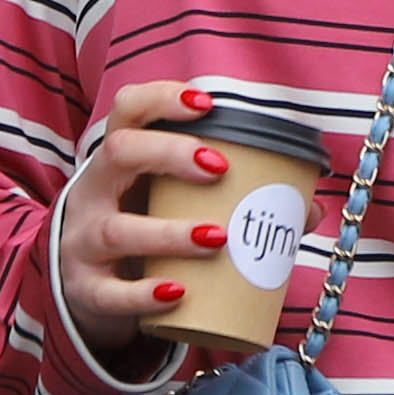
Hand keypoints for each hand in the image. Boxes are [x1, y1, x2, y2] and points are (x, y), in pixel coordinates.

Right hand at [58, 79, 243, 359]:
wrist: (87, 292)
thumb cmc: (141, 232)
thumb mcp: (171, 207)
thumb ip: (233, 202)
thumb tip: (309, 209)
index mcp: (118, 161)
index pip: (128, 110)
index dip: (162, 99)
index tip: (207, 106)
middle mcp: (94, 192)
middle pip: (118, 153)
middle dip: (169, 153)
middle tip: (219, 168)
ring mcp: (84, 242)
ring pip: (117, 229)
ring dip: (169, 232)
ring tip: (216, 236)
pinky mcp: (86, 291)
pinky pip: (110, 293)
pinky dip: (143, 295)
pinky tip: (177, 294)